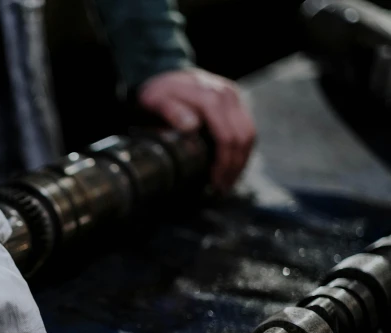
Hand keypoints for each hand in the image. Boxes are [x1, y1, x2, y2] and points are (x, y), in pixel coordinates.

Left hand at [137, 68, 255, 192]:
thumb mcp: (155, 101)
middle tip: (222, 188)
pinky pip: (246, 127)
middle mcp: (227, 94)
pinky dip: (241, 149)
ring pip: (249, 133)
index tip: (215, 183)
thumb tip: (191, 127)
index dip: (223, 164)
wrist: (161, 71)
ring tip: (227, 181)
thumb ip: (171, 112)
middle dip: (235, 167)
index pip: (227, 137)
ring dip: (241, 160)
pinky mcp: (234, 101)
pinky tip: (230, 165)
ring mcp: (233, 96)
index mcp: (210, 97)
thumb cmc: (156, 92)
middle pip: (244, 137)